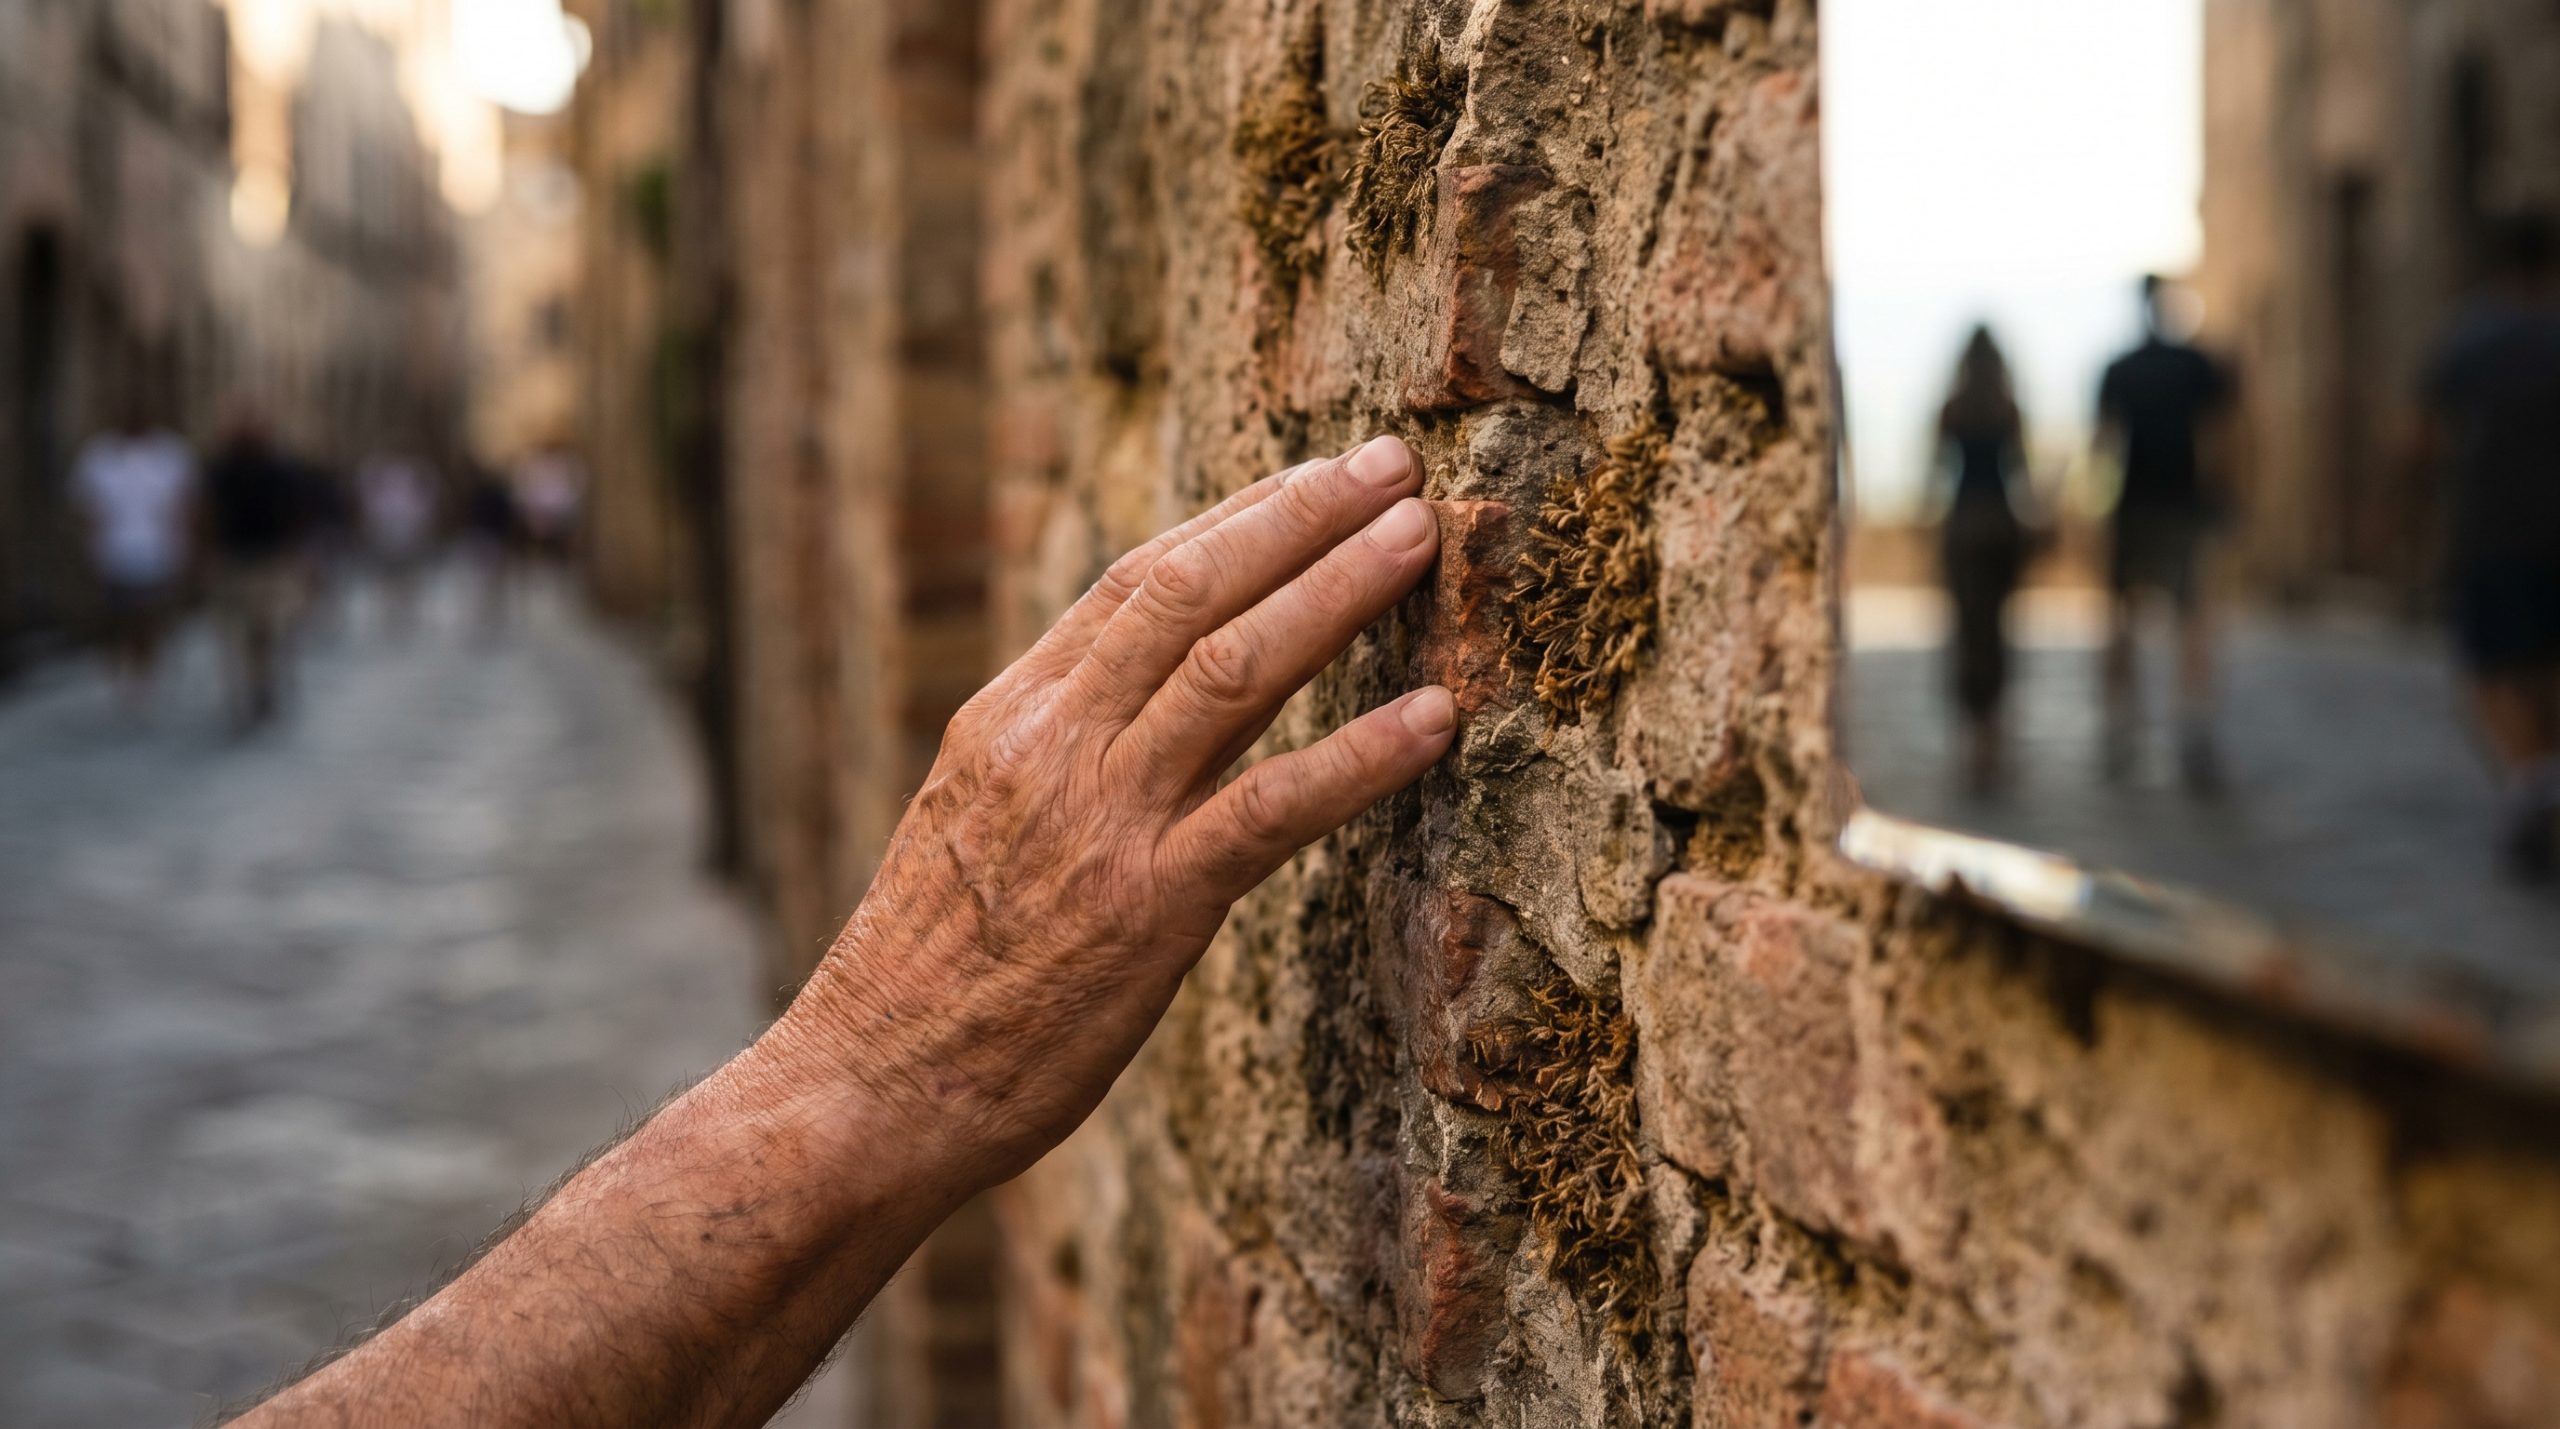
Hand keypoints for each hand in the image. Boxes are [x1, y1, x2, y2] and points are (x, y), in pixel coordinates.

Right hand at [767, 436, 1452, 1187]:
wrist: (864, 1088)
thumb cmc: (926, 976)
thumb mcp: (973, 827)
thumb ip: (1055, 757)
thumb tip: (1145, 706)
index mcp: (1008, 718)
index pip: (1135, 583)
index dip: (1238, 518)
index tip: (1312, 476)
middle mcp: (1052, 745)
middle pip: (1190, 592)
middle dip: (1300, 516)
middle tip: (1392, 462)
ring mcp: (1101, 821)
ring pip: (1234, 670)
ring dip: (1340, 591)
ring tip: (1421, 537)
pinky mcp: (1149, 908)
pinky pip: (1271, 809)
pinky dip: (1362, 756)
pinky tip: (1434, 718)